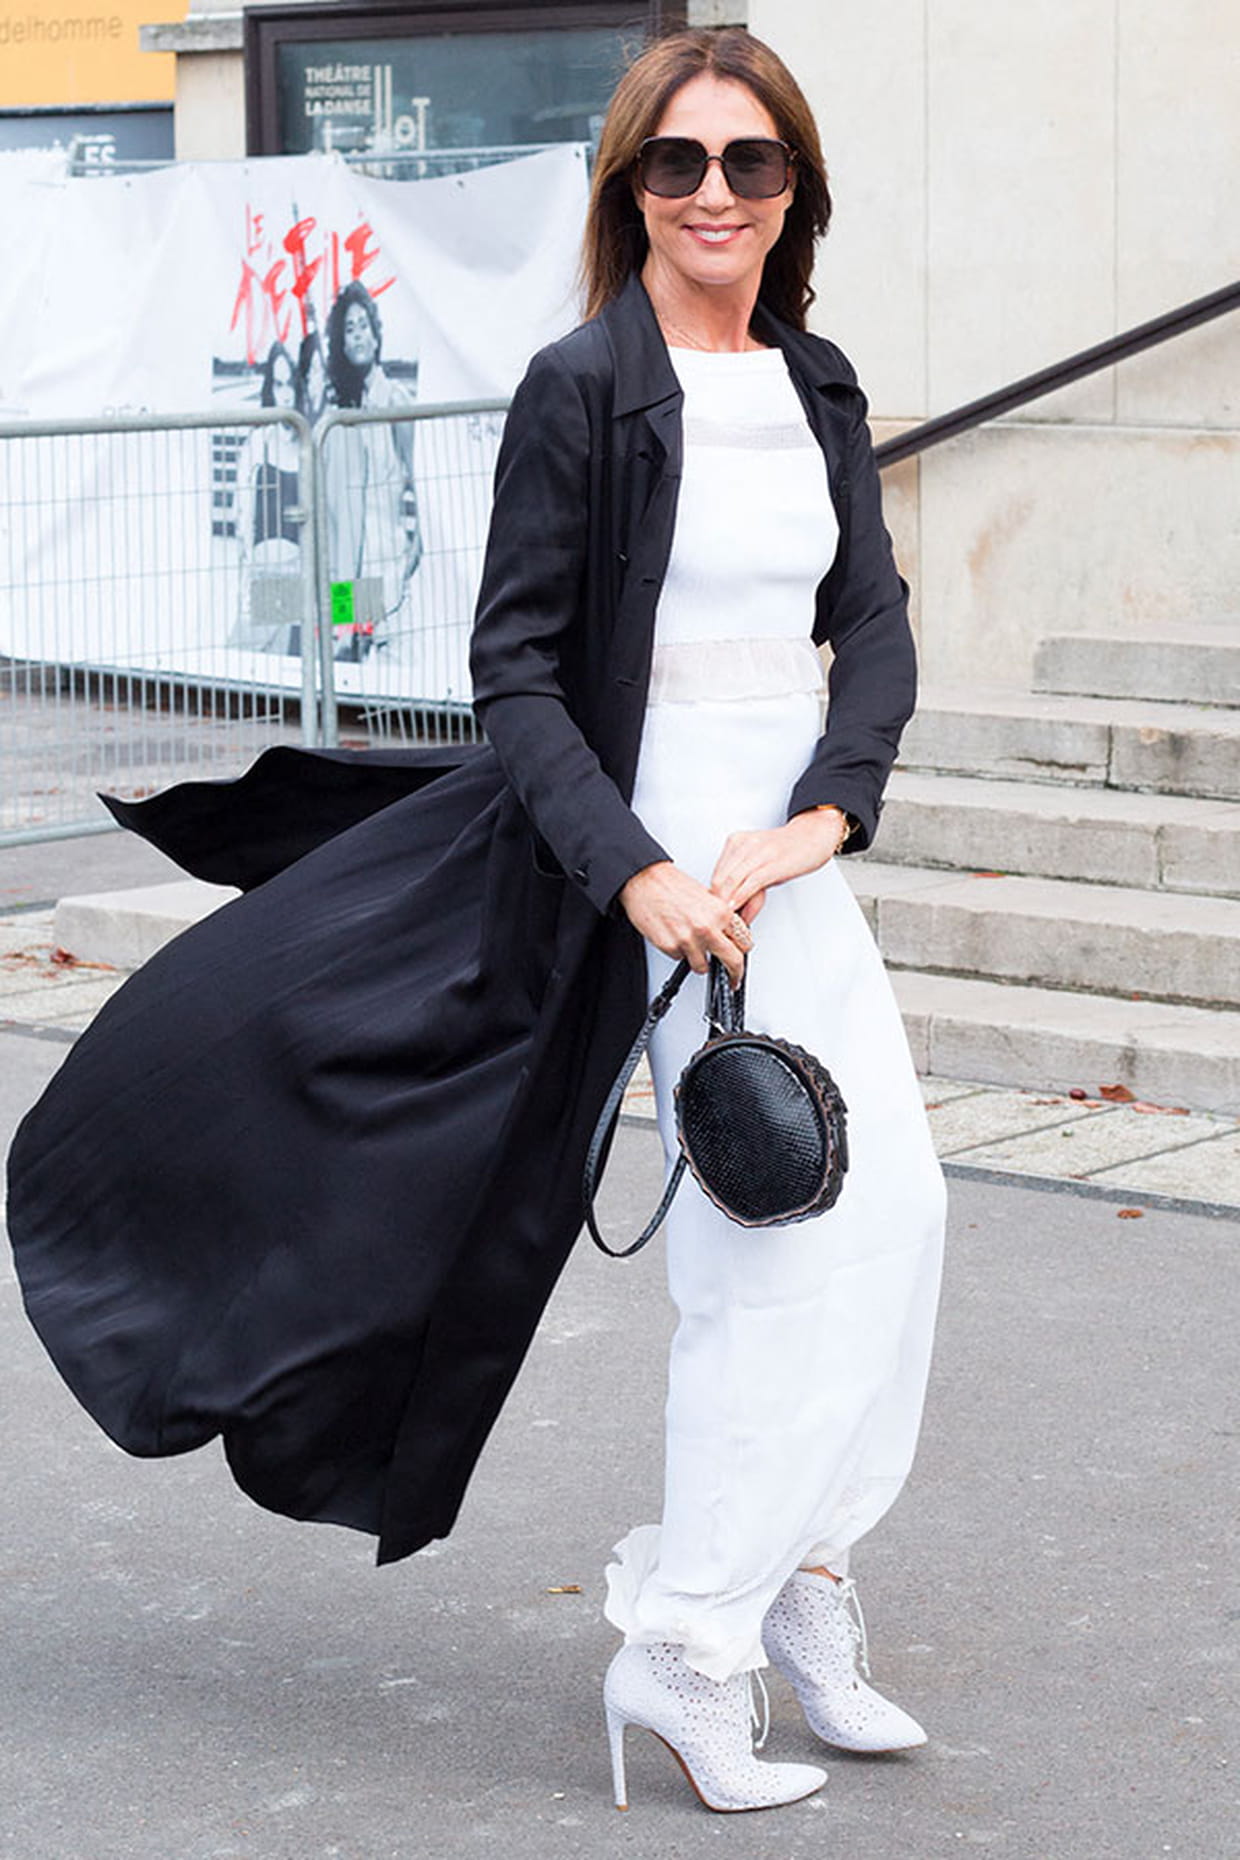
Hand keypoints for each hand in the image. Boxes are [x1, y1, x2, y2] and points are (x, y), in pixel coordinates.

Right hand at [619, 860, 753, 987]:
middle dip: (734, 973)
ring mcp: (689, 940)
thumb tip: (729, 935)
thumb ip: (720, 918)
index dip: (742, 952)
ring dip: (699, 960)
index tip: (740, 960)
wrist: (644, 881)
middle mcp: (707, 927)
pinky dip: (679, 951)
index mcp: (721, 913)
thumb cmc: (671, 885)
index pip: (744, 942)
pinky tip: (674, 934)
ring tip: (689, 942)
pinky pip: (680, 958)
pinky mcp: (670, 947)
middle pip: (732, 960)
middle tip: (733, 978)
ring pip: (703, 966)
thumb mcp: (707, 897)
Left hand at [709, 809, 847, 923]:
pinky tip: (737, 910)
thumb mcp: (760, 863)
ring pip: (732, 882)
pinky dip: (741, 899)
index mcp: (736, 842)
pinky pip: (750, 883)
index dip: (712, 895)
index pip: (716, 873)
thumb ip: (746, 883)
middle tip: (717, 921)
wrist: (813, 835)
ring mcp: (758, 853)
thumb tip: (736, 908)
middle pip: (720, 879)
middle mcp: (744, 845)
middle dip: (716, 903)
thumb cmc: (787, 849)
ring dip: (727, 905)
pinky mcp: (772, 863)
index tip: (713, 911)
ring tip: (726, 921)